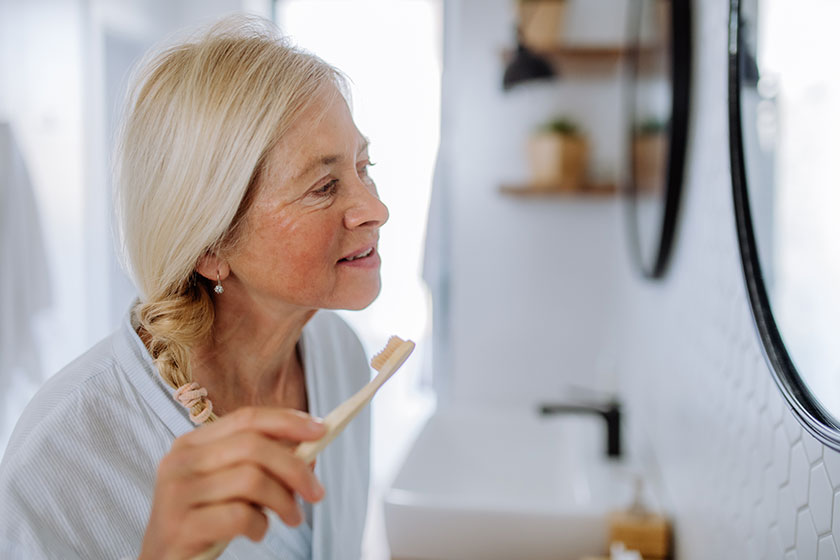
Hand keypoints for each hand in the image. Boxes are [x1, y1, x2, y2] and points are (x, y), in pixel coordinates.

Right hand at [138, 407, 326, 559]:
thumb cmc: (203, 522)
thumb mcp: (232, 486)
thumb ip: (263, 466)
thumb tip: (310, 453)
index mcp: (192, 444)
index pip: (246, 418)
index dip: (287, 421)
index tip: (321, 430)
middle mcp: (180, 462)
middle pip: (253, 445)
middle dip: (295, 467)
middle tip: (316, 492)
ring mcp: (177, 493)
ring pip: (251, 479)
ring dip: (283, 500)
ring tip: (291, 518)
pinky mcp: (180, 526)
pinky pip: (239, 515)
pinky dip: (259, 525)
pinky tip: (256, 533)